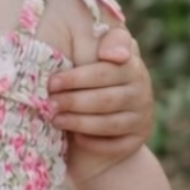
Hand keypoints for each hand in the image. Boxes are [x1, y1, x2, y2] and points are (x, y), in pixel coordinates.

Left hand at [47, 26, 153, 158]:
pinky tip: (75, 138)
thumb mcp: (86, 56)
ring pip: (110, 122)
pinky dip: (94, 141)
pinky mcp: (138, 138)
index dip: (79, 76)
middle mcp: (141, 86)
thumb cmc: (85, 81)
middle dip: (72, 100)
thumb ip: (88, 45)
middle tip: (47, 102)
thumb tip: (105, 53)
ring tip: (54, 118)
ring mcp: (142, 113)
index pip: (105, 69)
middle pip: (105, 98)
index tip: (54, 82)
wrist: (99, 118)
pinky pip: (116, 144)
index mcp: (128, 62)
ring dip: (78, 121)